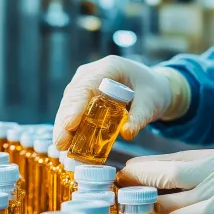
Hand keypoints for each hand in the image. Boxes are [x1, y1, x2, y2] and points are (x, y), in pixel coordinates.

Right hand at [53, 56, 190, 149]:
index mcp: (110, 67)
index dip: (76, 106)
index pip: (87, 86)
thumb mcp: (151, 104)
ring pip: (68, 103)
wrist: (153, 87)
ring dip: (63, 125)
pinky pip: (73, 109)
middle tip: (60, 143)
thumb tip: (126, 134)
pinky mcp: (83, 94)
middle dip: (64, 120)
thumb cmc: (153, 91)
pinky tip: (66, 142)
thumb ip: (140, 118)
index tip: (69, 125)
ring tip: (61, 146)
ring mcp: (85, 82)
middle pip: (73, 96)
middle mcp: (92, 72)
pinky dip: (69, 126)